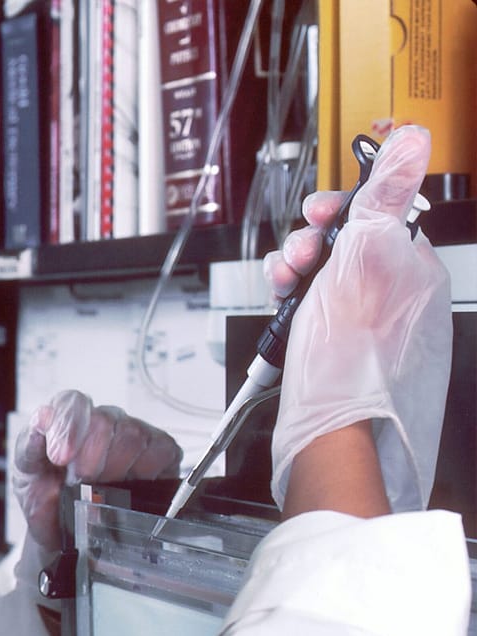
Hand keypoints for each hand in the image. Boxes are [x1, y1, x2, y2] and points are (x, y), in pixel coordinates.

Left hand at [12, 390, 181, 548]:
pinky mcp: (159, 452)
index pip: (73, 403)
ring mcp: (132, 434)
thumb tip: (42, 417)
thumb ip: (29, 442)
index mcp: (67, 418)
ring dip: (115, 468)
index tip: (61, 458)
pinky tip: (130, 485)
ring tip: (101, 489)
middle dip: (90, 457)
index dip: (69, 428)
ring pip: (133, 435)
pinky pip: (161, 450)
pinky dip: (146, 471)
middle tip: (79, 482)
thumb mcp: (25, 473)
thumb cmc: (46, 497)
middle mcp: (102, 420)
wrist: (64, 531)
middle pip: (106, 420)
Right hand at [265, 125, 451, 511]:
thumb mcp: (364, 257)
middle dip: (312, 241)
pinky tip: (285, 307)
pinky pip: (315, 308)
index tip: (321, 210)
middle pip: (347, 243)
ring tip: (285, 283)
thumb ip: (386, 195)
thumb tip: (414, 139)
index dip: (344, 208)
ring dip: (296, 270)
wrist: (329, 432)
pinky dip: (294, 302)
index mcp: (414, 270)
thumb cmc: (348, 360)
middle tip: (300, 257)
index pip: (381, 213)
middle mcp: (397, 296)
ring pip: (325, 276)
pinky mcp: (341, 348)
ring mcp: (369, 325)